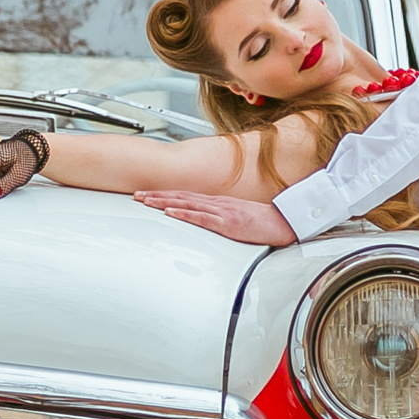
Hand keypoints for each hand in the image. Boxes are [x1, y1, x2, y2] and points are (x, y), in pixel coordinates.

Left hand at [136, 191, 298, 245]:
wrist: (284, 222)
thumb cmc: (263, 222)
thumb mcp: (237, 218)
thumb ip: (220, 219)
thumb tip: (206, 223)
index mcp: (217, 202)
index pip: (185, 196)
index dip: (164, 195)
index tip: (146, 195)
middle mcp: (216, 203)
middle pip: (180, 197)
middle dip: (156, 195)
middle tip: (135, 196)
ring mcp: (221, 212)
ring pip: (186, 204)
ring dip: (163, 202)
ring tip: (144, 201)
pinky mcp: (228, 223)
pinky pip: (202, 218)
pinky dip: (184, 214)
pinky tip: (170, 213)